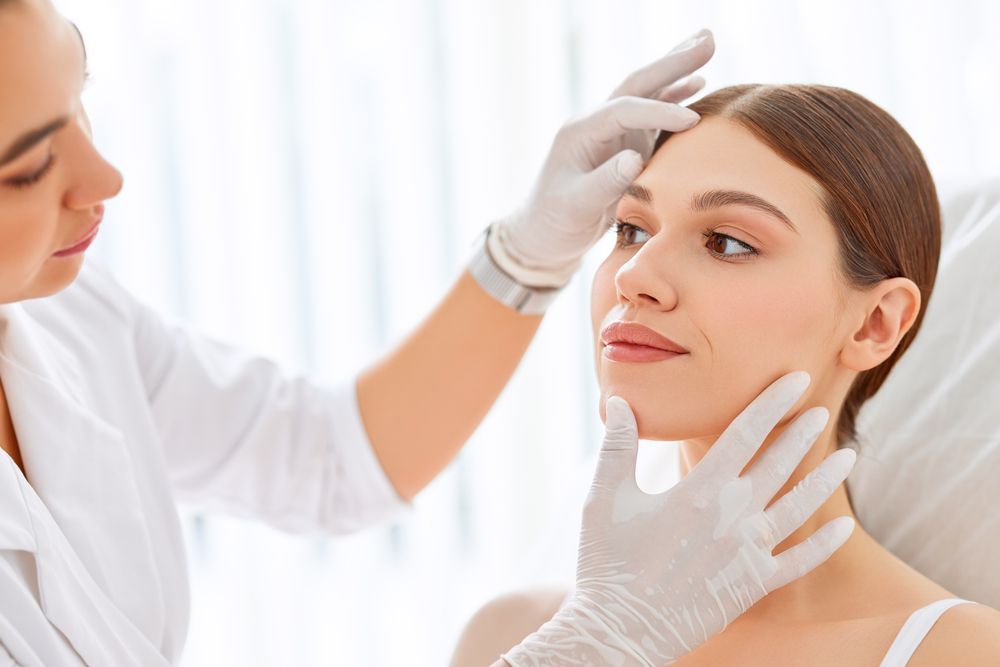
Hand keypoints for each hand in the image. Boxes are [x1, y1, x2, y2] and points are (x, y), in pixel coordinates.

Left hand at [487, 29, 714, 288]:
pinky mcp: (624, 145)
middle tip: (708, 39)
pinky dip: (675, 97)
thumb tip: (635, 158)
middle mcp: (596, 124)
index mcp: (580, 132)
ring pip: (647, 93)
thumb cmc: (554, 221)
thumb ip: (605, 183)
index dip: (659, 110)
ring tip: (707, 45)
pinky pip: (653, 114)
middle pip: (637, 84)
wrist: (543, 235)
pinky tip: (698, 83)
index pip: (625, 110)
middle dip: (672, 63)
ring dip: (677, 70)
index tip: (691, 120)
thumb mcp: (576, 206)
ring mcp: (611, 132)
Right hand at [502, 371, 857, 665]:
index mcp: (698, 490)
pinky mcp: (753, 586)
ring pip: (798, 508)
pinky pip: (799, 562)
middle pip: (777, 464)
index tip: (794, 380)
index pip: (744, 434)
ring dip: (824, 480)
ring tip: (848, 456)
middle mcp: (731, 516)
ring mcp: (747, 553)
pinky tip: (845, 528)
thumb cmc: (608, 562)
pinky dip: (824, 546)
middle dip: (801, 433)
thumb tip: (618, 401)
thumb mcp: (603, 497)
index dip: (771, 404)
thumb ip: (617, 447)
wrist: (621, 629)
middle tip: (820, 408)